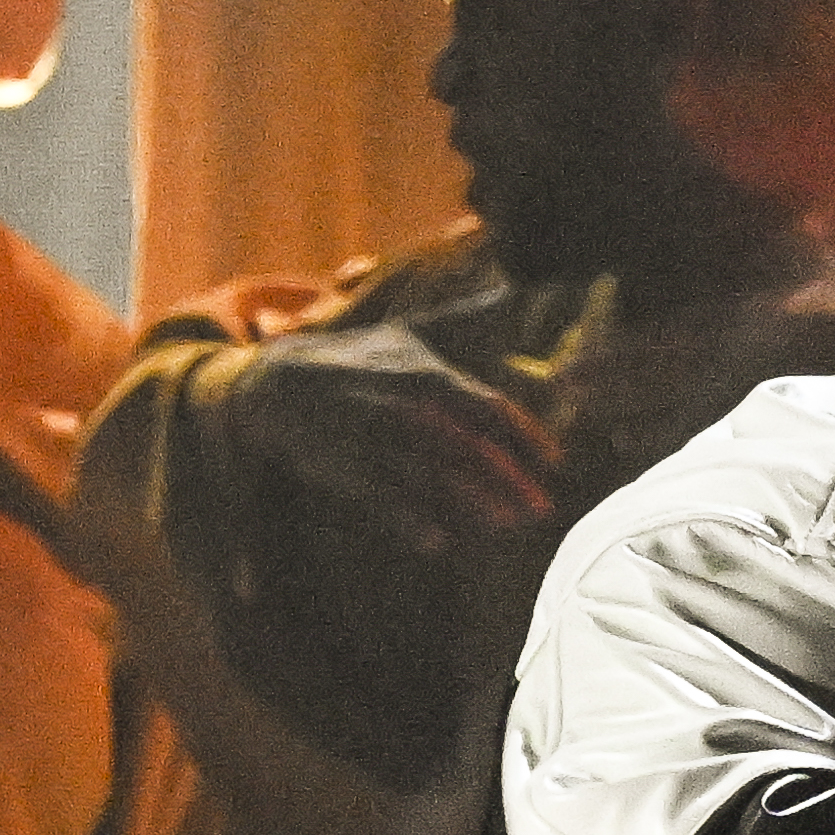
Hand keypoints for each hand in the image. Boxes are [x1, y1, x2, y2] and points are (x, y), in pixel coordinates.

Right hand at [230, 323, 558, 557]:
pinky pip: (381, 497)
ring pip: (433, 476)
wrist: (278, 382)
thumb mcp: (408, 335)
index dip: (526, 437)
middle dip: (511, 480)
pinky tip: (437, 543)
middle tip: (543, 509)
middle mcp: (406, 406)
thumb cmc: (357, 360)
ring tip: (507, 525)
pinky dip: (408, 521)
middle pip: (470, 447)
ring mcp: (375, 438)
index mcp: (427, 375)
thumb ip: (463, 322)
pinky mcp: (344, 466)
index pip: (489, 408)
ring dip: (473, 504)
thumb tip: (506, 291)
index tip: (556, 463)